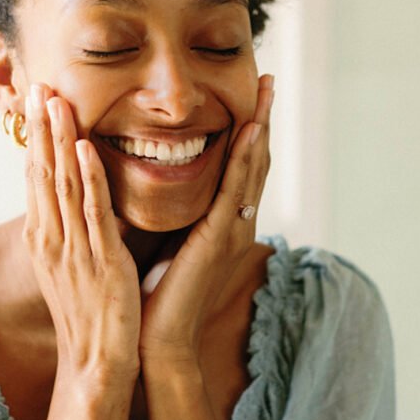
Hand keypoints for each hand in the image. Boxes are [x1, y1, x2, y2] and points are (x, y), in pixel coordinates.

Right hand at [23, 84, 141, 383]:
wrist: (96, 364)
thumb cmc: (90, 316)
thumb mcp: (72, 266)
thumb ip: (73, 231)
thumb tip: (79, 200)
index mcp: (45, 239)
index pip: (35, 178)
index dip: (35, 138)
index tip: (34, 101)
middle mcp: (51, 238)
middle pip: (41, 172)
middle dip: (40, 127)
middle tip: (38, 85)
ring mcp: (73, 248)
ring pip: (62, 183)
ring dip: (59, 139)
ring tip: (57, 101)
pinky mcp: (100, 259)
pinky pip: (92, 211)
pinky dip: (88, 177)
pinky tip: (85, 148)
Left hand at [138, 74, 273, 368]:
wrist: (156, 339)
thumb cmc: (154, 293)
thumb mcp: (165, 239)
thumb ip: (171, 210)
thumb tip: (151, 175)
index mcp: (222, 222)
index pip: (240, 166)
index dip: (249, 129)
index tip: (251, 94)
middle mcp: (235, 223)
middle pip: (255, 160)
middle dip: (262, 118)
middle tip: (268, 80)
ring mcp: (232, 231)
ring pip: (252, 168)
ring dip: (261, 127)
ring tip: (266, 93)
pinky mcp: (220, 240)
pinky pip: (236, 190)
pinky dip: (245, 159)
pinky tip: (250, 132)